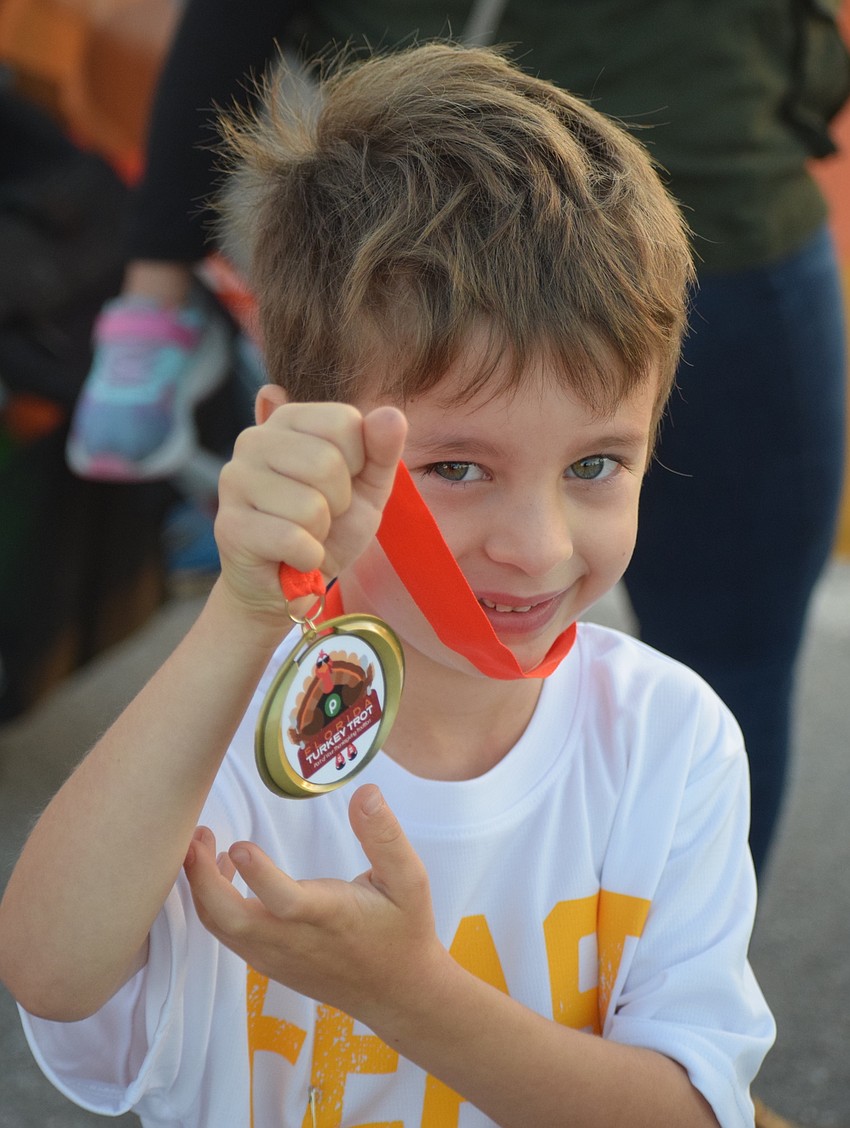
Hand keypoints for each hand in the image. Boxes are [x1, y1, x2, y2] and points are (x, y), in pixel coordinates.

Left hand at [183, 785, 445, 1027]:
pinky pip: (229, 935)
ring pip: (222, 928)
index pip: (285, 902)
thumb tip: (366, 792)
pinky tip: (225, 870)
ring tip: (202, 844)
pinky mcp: (268, 962)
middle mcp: (294, 941)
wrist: (396, 993)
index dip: (259, 876)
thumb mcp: (409, 879)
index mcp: (329, 917)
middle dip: (203, 880)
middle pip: (231, 920)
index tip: (237, 844)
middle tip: (195, 836)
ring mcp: (275, 956)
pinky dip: (214, 904)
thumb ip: (385, 836)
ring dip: (203, 888)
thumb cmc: (403, 929)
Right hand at [214, 400, 406, 619]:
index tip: (339, 484)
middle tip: (320, 516)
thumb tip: (391, 414)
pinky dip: (307, 557)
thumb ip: (383, 451)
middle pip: (327, 463)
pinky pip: (292, 539)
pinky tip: (291, 557)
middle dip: (339, 502)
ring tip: (302, 534)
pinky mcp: (229, 525)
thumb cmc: (329, 527)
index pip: (344, 421)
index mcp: (289, 419)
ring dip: (320, 533)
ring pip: (310, 505)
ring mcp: (235, 480)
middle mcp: (254, 439)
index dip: (358, 463)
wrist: (289, 583)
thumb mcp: (368, 487)